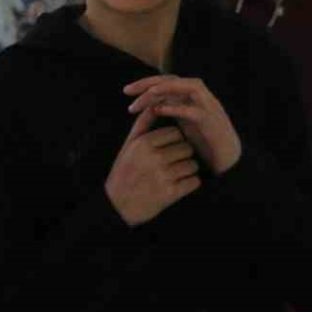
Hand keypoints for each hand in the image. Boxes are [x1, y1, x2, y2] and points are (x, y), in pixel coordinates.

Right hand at [104, 109, 201, 225]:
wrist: (117, 206)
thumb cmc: (124, 172)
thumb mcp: (128, 146)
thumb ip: (142, 125)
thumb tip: (153, 105)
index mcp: (143, 143)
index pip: (176, 133)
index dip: (174, 142)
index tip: (166, 150)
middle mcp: (153, 157)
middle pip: (187, 148)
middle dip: (182, 156)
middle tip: (170, 165)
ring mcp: (163, 175)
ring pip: (192, 165)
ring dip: (187, 171)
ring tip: (173, 176)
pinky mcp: (171, 193)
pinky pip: (194, 182)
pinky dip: (189, 185)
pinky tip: (175, 187)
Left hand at [125, 75, 241, 173]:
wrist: (228, 162)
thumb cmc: (204, 144)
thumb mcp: (183, 124)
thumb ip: (171, 111)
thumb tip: (149, 105)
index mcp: (191, 98)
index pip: (167, 81)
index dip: (146, 83)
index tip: (126, 92)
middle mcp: (201, 98)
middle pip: (174, 79)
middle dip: (150, 83)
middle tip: (127, 91)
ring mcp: (209, 107)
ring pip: (187, 87)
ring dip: (165, 89)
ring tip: (146, 97)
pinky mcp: (213, 122)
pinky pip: (195, 110)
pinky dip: (177, 108)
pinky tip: (159, 110)